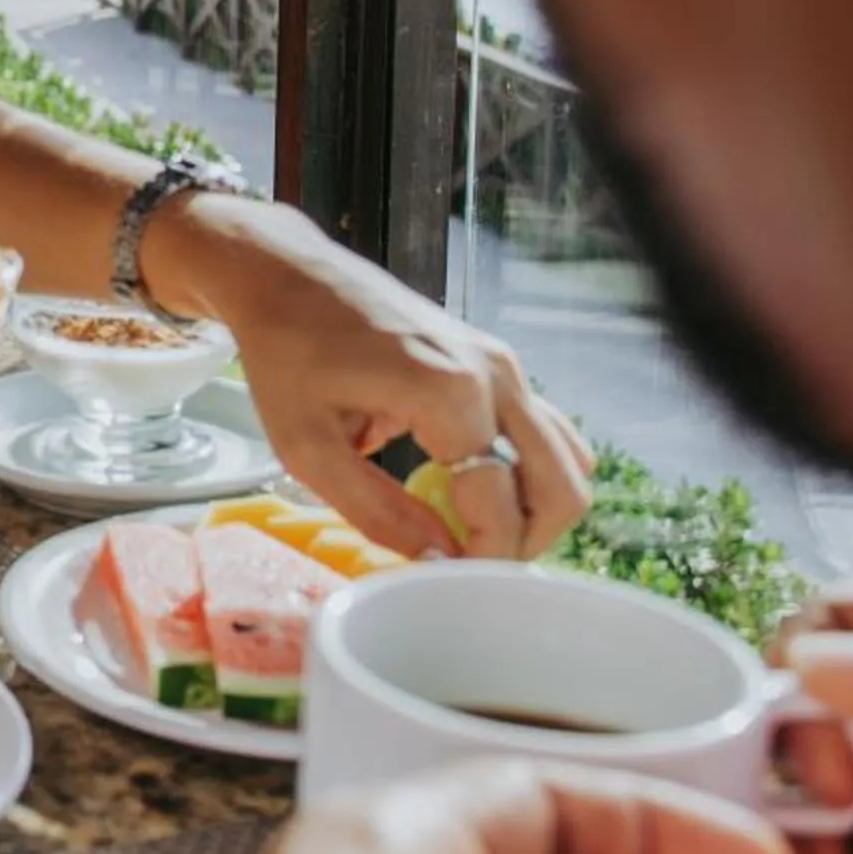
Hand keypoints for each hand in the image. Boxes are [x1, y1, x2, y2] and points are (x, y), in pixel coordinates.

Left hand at [174, 196, 593, 557]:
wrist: (286, 278)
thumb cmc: (286, 356)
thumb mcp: (306, 448)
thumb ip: (377, 512)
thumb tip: (439, 563)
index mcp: (449, 391)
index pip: (501, 504)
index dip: (479, 556)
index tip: (441, 575)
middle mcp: (494, 373)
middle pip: (563, 487)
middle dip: (525, 540)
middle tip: (467, 558)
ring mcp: (503, 361)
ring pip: (566, 460)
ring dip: (531, 507)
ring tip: (468, 526)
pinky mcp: (497, 360)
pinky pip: (543, 431)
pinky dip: (524, 471)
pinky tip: (466, 484)